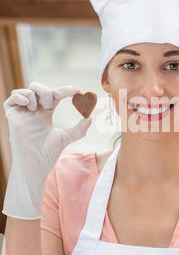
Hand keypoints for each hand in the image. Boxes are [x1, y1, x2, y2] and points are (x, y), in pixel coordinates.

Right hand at [2, 82, 91, 218]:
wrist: (34, 165)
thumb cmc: (47, 154)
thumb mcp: (65, 138)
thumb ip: (78, 129)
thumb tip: (90, 118)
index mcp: (46, 114)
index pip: (55, 95)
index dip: (66, 90)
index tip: (78, 90)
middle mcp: (34, 111)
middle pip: (39, 89)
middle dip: (47, 91)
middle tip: (50, 105)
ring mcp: (22, 113)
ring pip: (27, 91)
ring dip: (34, 94)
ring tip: (37, 109)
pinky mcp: (12, 117)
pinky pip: (11, 99)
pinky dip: (20, 96)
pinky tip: (29, 106)